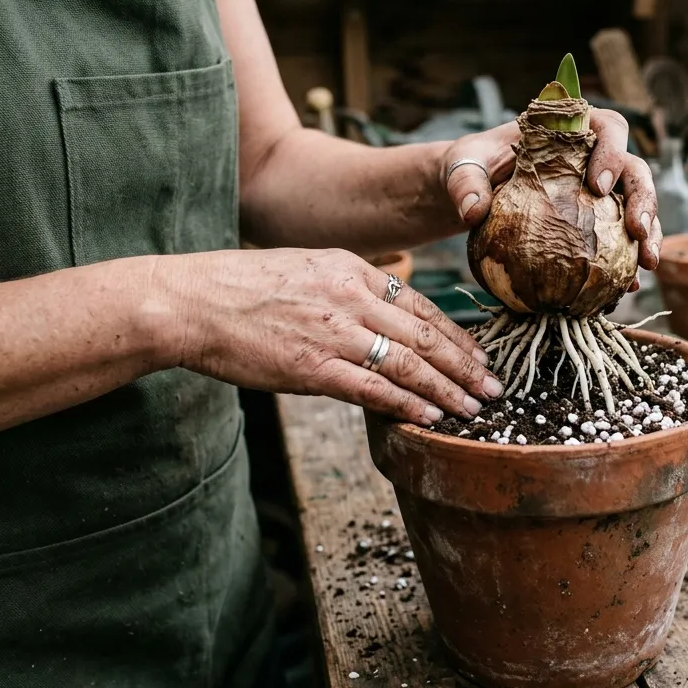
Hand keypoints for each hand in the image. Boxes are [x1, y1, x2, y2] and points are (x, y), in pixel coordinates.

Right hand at [166, 249, 501, 425]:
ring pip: (408, 363)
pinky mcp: (312, 367)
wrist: (192, 301)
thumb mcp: (305, 270)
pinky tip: (430, 418)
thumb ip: (346, 291)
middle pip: (425, 333)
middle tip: (495, 386)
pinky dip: (408, 404)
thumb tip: (379, 319)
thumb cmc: (241, 289)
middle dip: (466, 364)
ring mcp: (334, 331)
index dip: (455, 333)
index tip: (479, 354)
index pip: (419, 304)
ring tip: (474, 408)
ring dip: (447, 389)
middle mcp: (351, 296)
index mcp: (351, 269)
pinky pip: (374, 388)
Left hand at [441, 108, 662, 269]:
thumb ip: (466, 182)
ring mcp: (600, 192)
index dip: (612, 152)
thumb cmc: (471, 167)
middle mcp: (594, 157)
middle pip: (635, 169)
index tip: (598, 185)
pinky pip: (621, 239)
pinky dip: (627, 261)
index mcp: (570, 131)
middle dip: (644, 199)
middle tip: (637, 230)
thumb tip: (473, 211)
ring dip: (649, 234)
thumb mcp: (462, 167)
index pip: (607, 128)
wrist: (471, 193)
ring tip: (647, 265)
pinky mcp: (596, 222)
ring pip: (638, 205)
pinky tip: (628, 286)